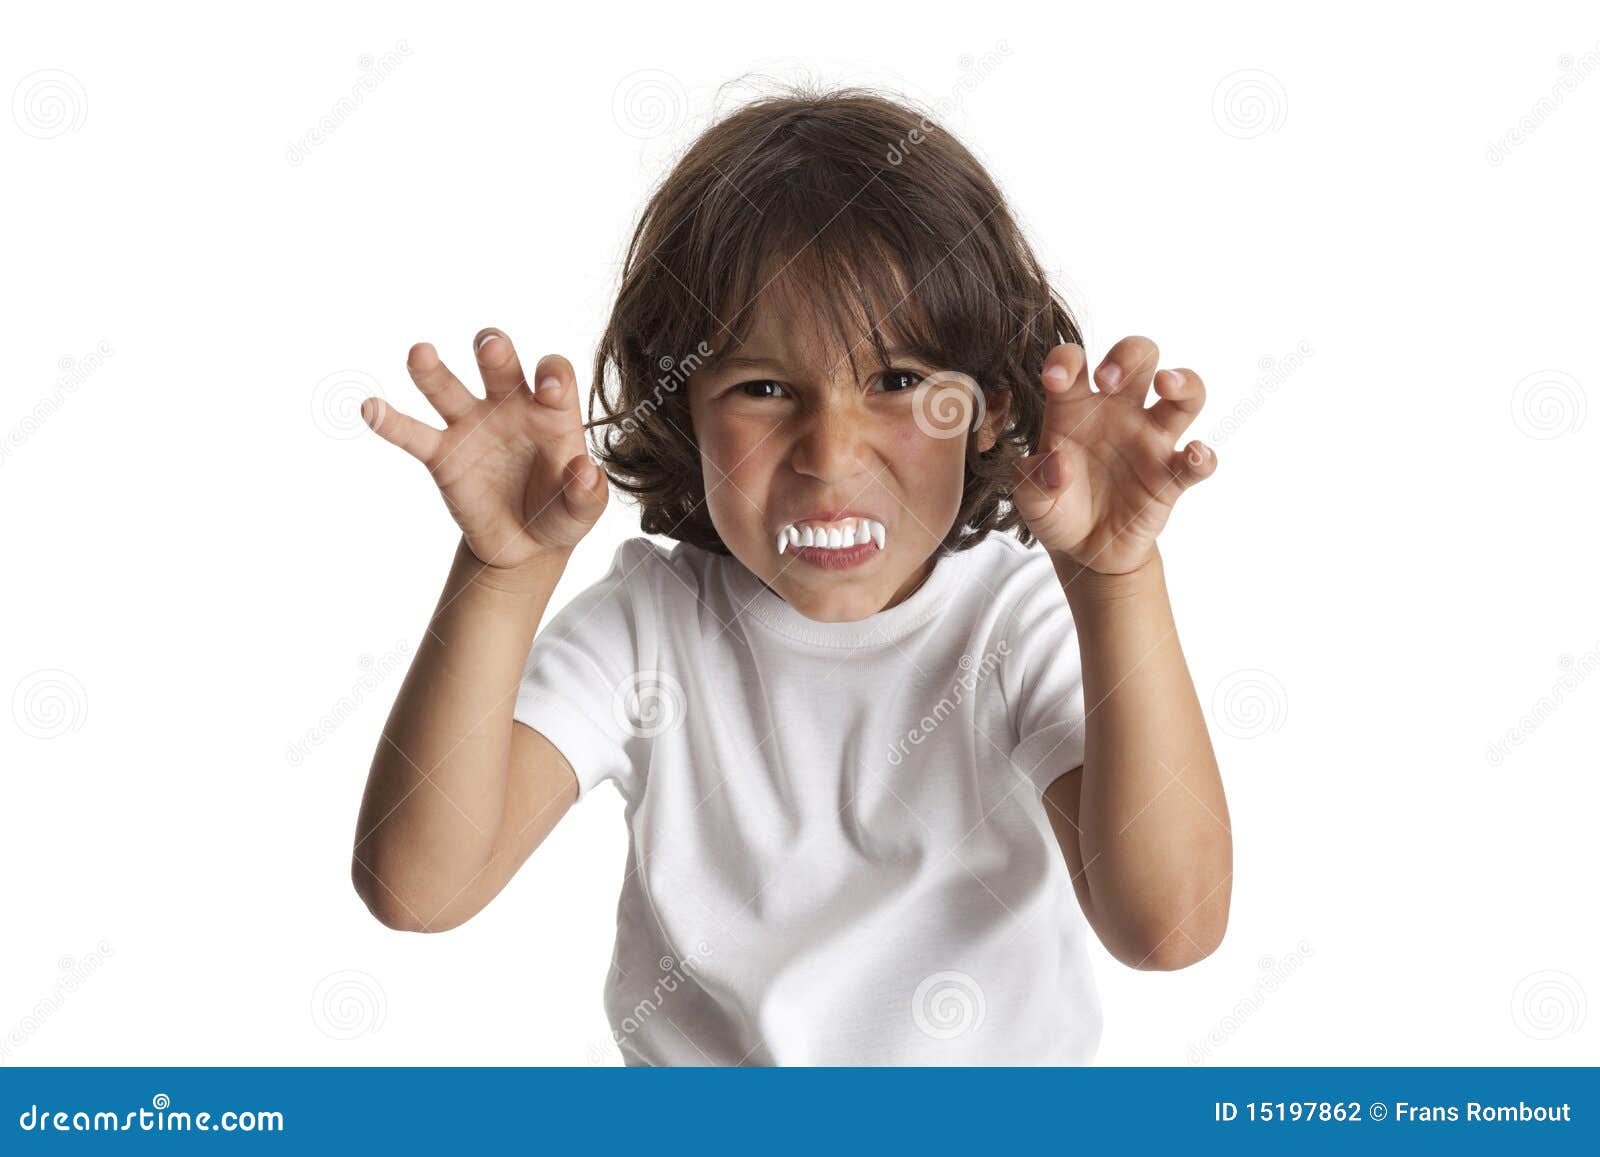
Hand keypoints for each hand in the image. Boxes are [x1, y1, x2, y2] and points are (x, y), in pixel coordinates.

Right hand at [360, 329, 607, 568]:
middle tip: (490, 346)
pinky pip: (412, 434)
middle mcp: (509, 407)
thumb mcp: (582, 511)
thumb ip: (587, 494)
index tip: (548, 387)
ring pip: (448, 388)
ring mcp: (472, 426)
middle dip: (495, 351)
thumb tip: (585, 471)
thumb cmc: (560, 513)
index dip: (553, 376)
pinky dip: (390, 422)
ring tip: (420, 353)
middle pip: (499, 366)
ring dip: (433, 370)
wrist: (525, 544)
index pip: (554, 377)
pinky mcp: (442, 454)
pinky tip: (370, 408)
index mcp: (551, 413)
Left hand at [1010, 336, 1216, 575]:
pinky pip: (1197, 461)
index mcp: (1076, 407)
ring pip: (1185, 394)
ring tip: (1165, 385)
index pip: (1075, 362)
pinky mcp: (1170, 477)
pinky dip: (1202, 456)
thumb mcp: (1029, 500)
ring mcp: (1149, 442)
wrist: (1083, 550)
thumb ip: (1031, 481)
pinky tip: (1193, 455)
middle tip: (1108, 380)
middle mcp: (1118, 413)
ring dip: (1183, 382)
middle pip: (1140, 356)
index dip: (1066, 359)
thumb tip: (1058, 466)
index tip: (1054, 380)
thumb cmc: (1056, 509)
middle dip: (1127, 355)